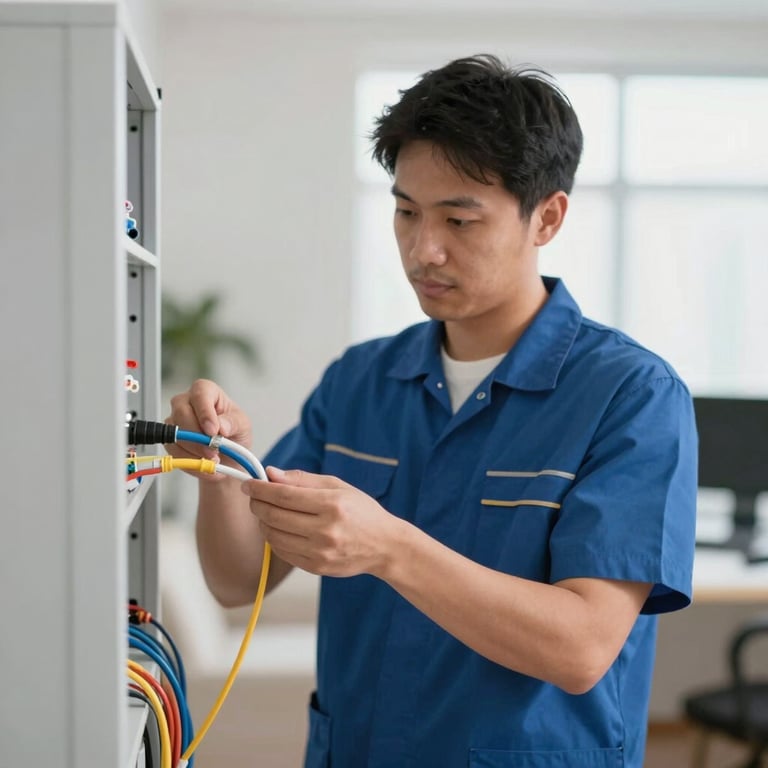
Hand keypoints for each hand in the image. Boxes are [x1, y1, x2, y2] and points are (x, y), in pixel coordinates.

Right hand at [165, 378, 252, 479]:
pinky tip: (204, 465)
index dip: (204, 412)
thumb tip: (221, 426)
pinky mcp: (170, 440)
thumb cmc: (235, 433)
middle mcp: (187, 402)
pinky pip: (173, 450)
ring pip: (175, 433)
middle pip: (182, 412)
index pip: (200, 392)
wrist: (228, 456)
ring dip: (194, 452)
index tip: (213, 431)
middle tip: (213, 451)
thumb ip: (233, 423)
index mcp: (207, 392)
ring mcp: (176, 421)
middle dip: (198, 436)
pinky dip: (190, 462)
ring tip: (213, 460)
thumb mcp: (242, 426)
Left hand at [242, 467, 398, 576]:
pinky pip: (282, 551)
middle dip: (256, 503)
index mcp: (332, 505)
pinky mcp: (316, 568)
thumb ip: (302, 479)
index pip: (283, 495)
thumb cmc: (362, 512)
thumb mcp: (338, 486)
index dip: (260, 488)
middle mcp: (325, 530)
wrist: (385, 546)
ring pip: (273, 536)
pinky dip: (274, 538)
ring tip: (267, 512)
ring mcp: (320, 552)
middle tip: (254, 496)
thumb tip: (271, 473)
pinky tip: (280, 528)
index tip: (249, 483)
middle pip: (274, 515)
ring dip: (263, 521)